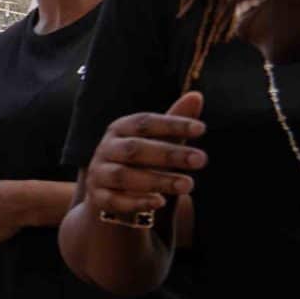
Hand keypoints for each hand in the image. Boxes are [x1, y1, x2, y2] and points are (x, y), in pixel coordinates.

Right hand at [86, 93, 205, 224]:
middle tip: (201, 160)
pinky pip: (115, 201)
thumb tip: (197, 96)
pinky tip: (160, 202)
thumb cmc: (140, 160)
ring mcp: (99, 174)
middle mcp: (106, 149)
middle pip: (134, 149)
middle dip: (169, 154)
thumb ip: (174, 122)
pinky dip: (137, 202)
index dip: (172, 124)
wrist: (110, 192)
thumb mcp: (157, 140)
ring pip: (124, 176)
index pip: (145, 122)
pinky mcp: (98, 198)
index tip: (201, 129)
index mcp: (120, 129)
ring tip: (188, 185)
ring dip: (157, 180)